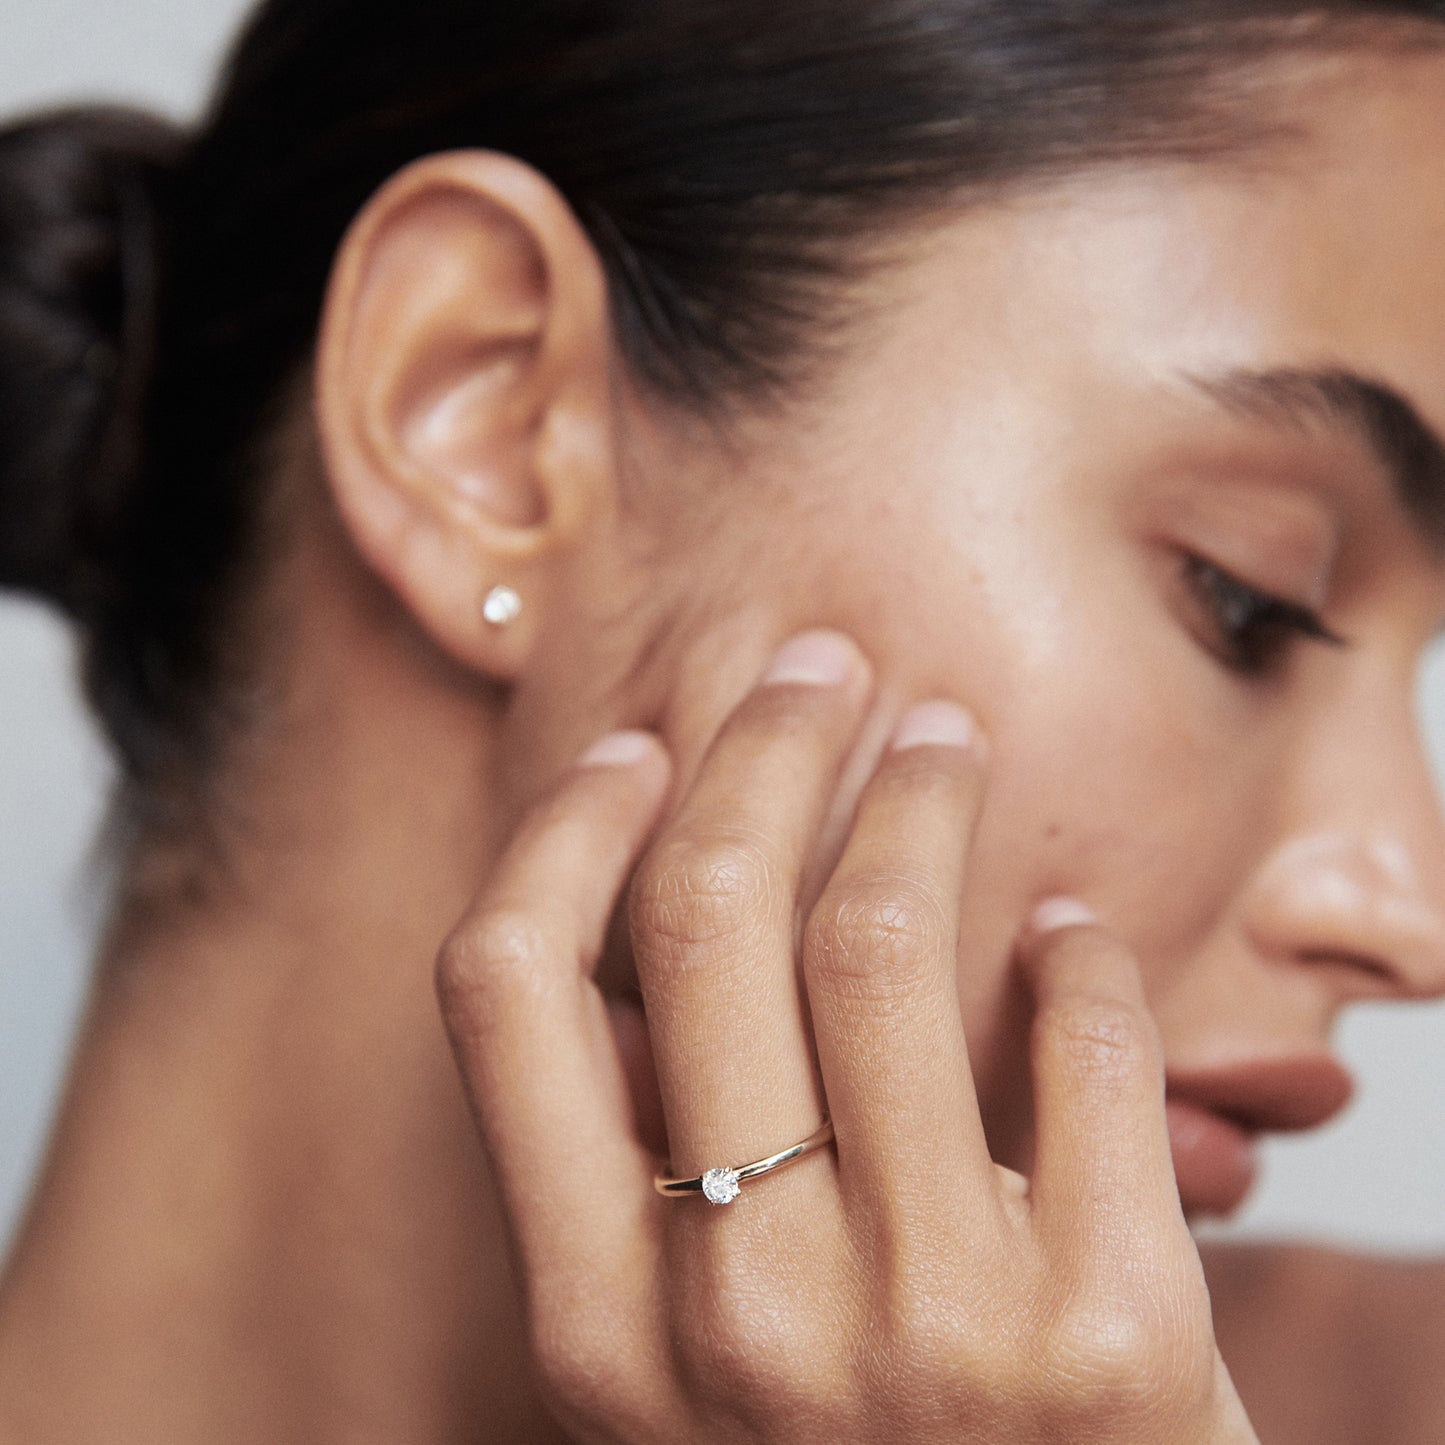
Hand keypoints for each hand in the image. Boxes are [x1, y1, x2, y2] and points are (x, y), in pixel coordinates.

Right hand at [436, 631, 1258, 1442]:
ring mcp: (928, 1334)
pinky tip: (1067, 923)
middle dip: (762, 748)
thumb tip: (641, 927)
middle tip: (817, 668)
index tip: (638, 748)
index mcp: (594, 1328)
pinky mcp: (1115, 1341)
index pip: (509, 991)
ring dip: (918, 794)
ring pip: (882, 941)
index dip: (565, 830)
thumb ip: (642, 1178)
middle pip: (707, 916)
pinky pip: (1081, 1041)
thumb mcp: (687, 1366)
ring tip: (944, 740)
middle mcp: (736, 1322)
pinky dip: (1075, 945)